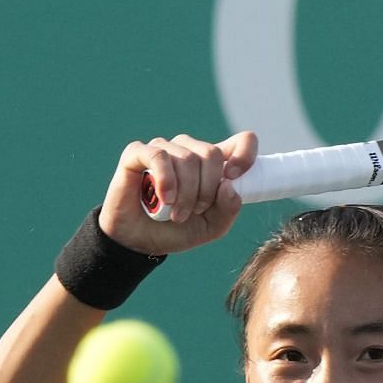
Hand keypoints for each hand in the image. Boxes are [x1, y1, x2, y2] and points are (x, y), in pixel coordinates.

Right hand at [96, 131, 256, 256]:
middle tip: (195, 211)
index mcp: (212, 165)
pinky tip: (165, 198)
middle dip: (206, 189)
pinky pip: (158, 156)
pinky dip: (166, 180)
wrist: (140, 241)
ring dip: (185, 193)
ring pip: (186, 158)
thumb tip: (228, 186)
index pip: (242, 141)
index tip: (234, 178)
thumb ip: (228, 210)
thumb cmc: (176, 230)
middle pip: (211, 154)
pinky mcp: (138, 153)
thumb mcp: (211, 228)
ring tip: (176, 214)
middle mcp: (189, 151)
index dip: (245, 154)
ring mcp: (164, 150)